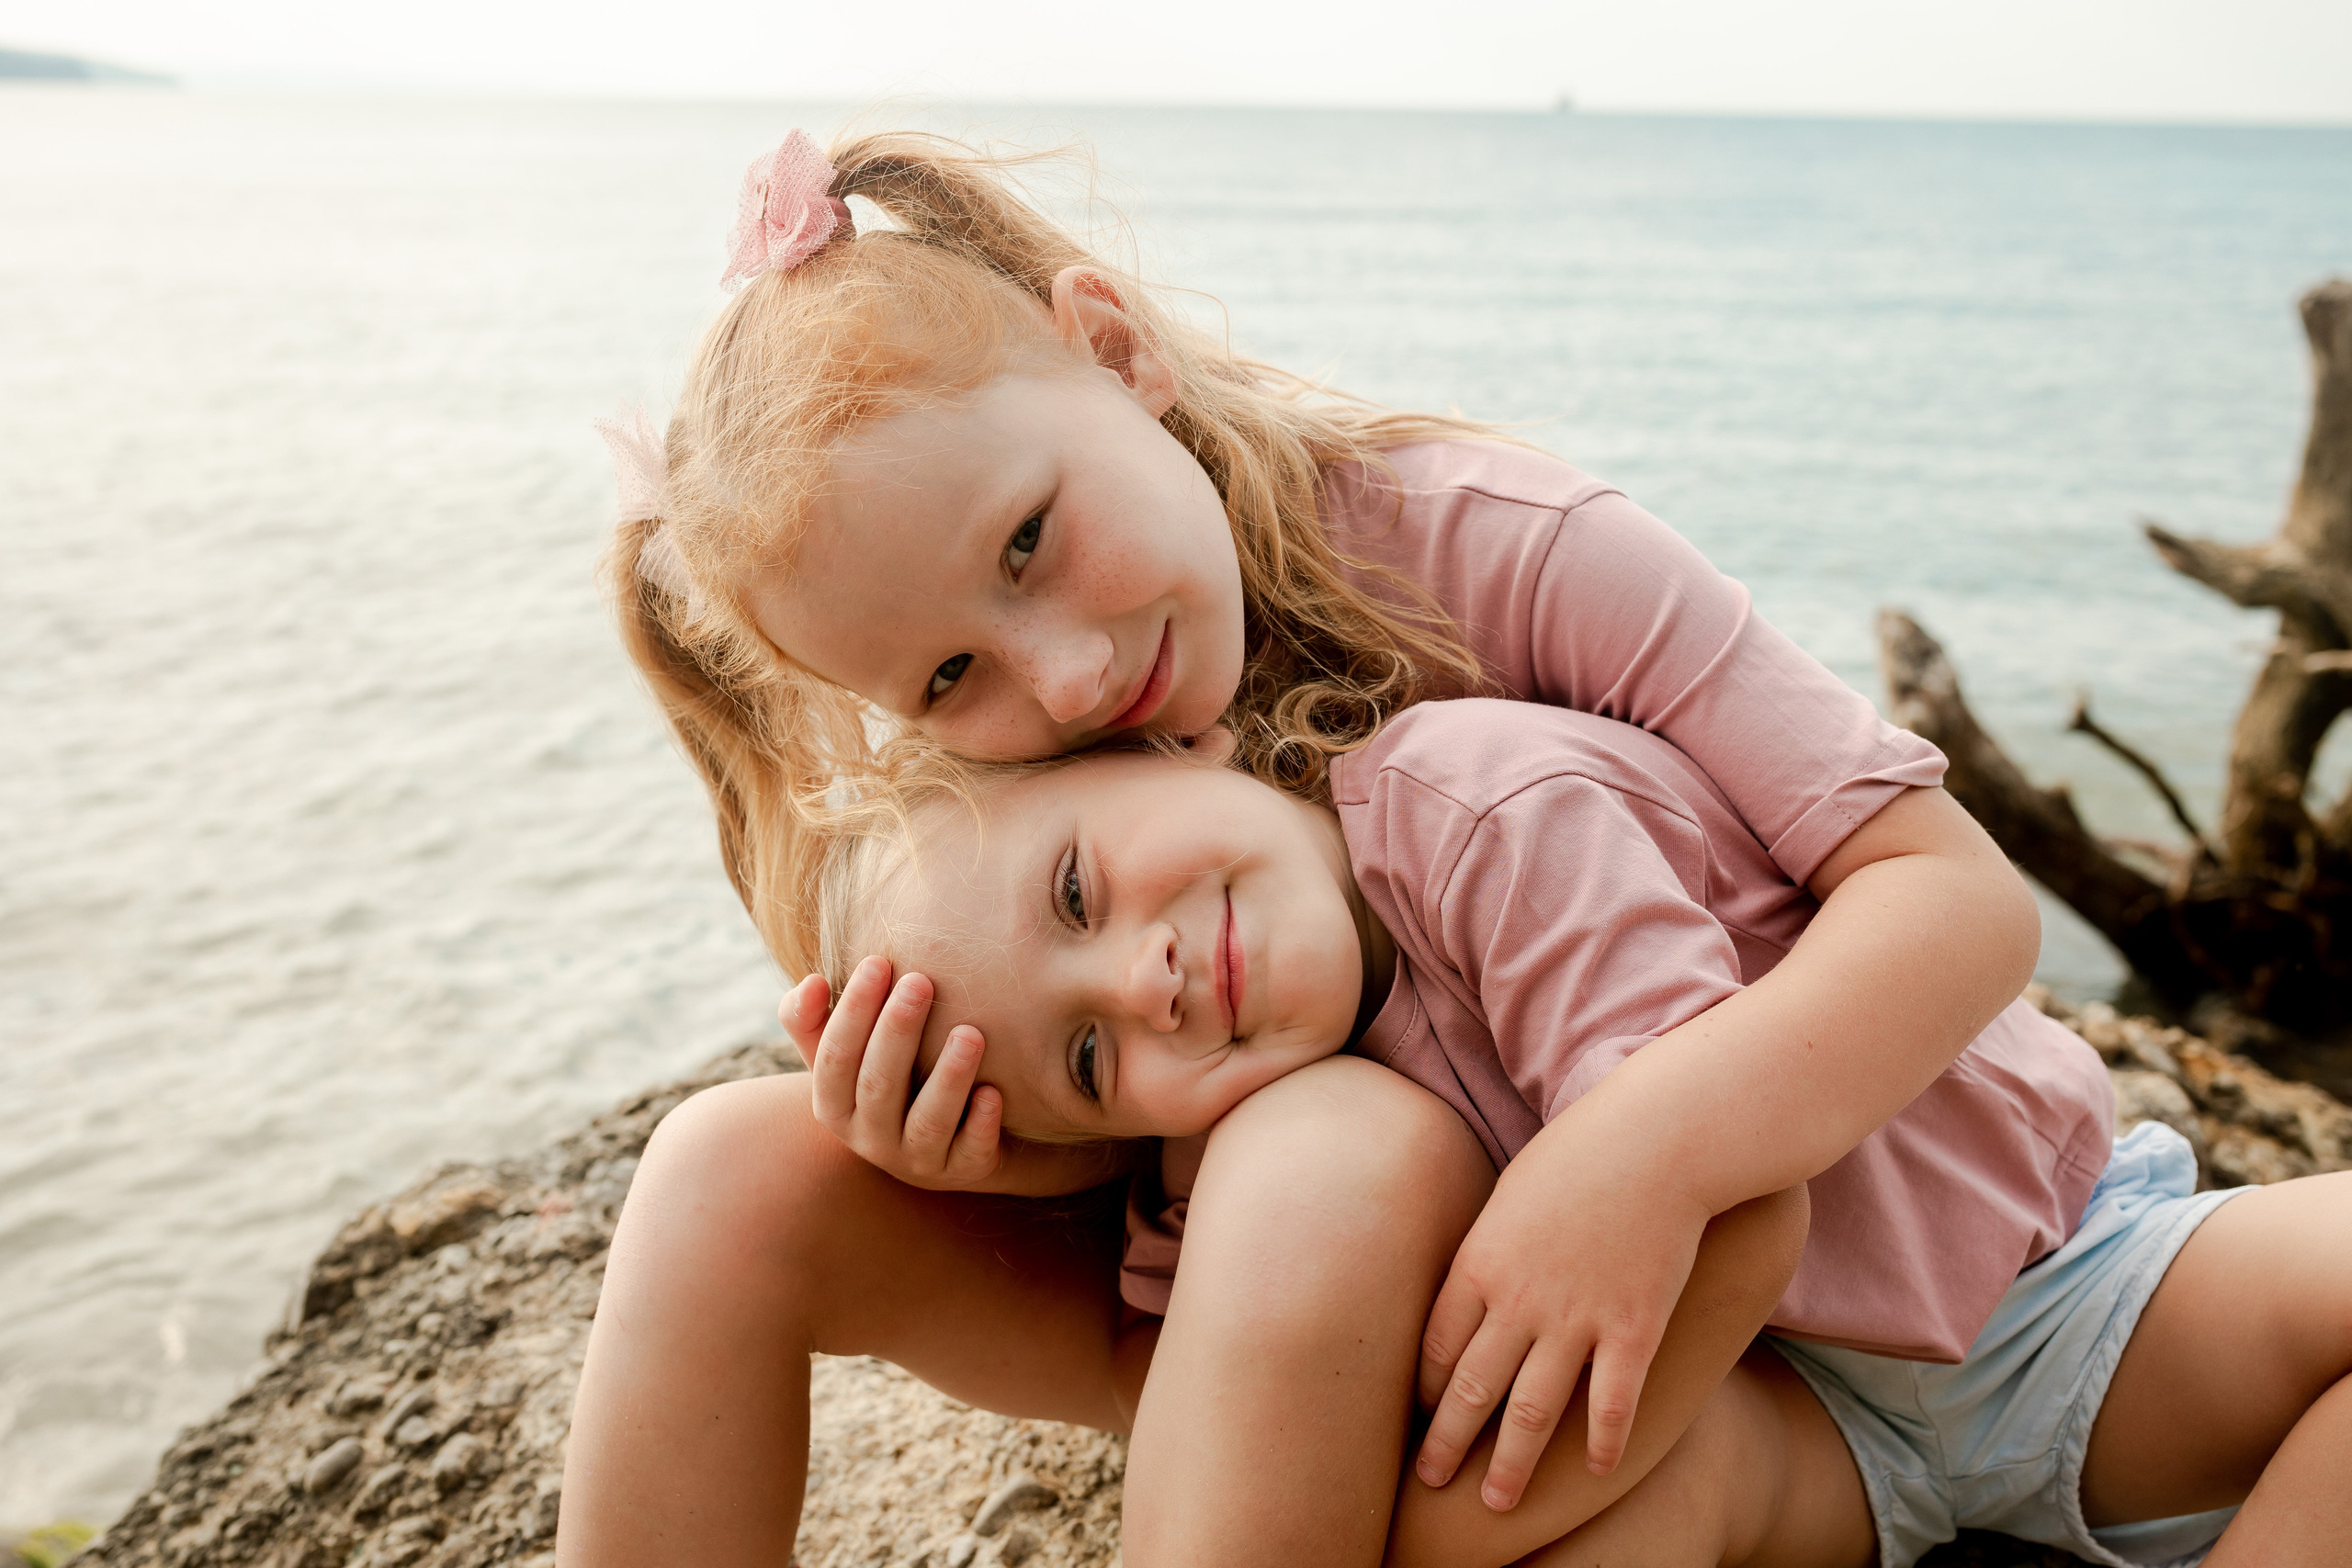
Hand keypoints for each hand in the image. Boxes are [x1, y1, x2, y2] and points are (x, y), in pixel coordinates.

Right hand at [784, 956, 1006, 1189]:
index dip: (852, 1011)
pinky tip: (993, 1092)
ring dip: (948, 1078)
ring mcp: (916, 1159)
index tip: (877, 962)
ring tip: (970, 1033)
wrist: (941, 1137)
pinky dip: (981, 1124)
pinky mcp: (962, 1170)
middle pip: (878, 1085)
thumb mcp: (846, 1052)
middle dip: (897, 1032)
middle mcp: (869, 1138)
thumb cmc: (886, 1075)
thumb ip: (813, 1017)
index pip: (834, 1058)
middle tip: (921, 982)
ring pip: (927, 1122)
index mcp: (833, 1105)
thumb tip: (811, 982)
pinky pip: (970, 1153)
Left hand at [1413, 1117, 1712, 1510]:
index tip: (1419, 1414)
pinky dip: (1601, 1443)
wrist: (1657, 1141)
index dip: (1425, 1388)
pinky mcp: (1634, 1329)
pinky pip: (1611, 1405)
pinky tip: (1594, 1471)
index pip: (1436, 1345)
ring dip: (1510, 1463)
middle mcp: (1519, 1300)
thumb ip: (1489, 1245)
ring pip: (1531, 1411)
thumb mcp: (1511, 1193)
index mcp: (1479, 1262)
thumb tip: (1471, 1280)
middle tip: (1430, 1480)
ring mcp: (1577, 1319)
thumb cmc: (1581, 1154)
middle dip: (1446, 1442)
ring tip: (1496, 1503)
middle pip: (1471, 1389)